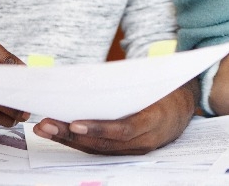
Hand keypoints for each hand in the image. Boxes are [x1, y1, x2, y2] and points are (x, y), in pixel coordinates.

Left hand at [32, 79, 196, 154]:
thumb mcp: (155, 82)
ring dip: (69, 139)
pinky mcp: (126, 150)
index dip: (98, 128)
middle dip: (71, 134)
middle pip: (103, 142)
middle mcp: (143, 141)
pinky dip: (79, 141)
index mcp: (153, 121)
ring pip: (97, 148)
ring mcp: (134, 149)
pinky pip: (100, 148)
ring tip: (45, 128)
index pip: (123, 130)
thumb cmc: (165, 90)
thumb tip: (96, 78)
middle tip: (46, 125)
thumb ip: (129, 84)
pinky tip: (61, 132)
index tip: (75, 123)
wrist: (183, 108)